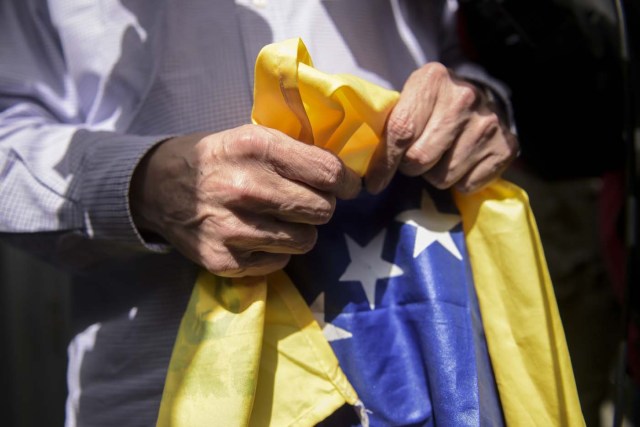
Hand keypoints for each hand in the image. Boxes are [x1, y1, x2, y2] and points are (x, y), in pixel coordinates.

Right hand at [130, 124, 360, 276]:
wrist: (156, 187)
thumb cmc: (215, 159)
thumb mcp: (250, 136)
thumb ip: (294, 150)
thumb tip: (345, 172)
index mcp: (256, 147)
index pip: (327, 172)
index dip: (346, 181)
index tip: (346, 186)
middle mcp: (245, 187)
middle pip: (323, 209)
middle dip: (321, 205)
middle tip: (305, 201)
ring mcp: (232, 228)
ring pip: (306, 240)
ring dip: (300, 230)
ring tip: (279, 219)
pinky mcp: (223, 260)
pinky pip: (280, 262)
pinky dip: (276, 251)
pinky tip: (257, 235)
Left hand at [365, 62, 518, 193]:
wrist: (485, 97)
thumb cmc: (434, 104)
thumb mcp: (410, 99)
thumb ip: (389, 123)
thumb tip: (364, 167)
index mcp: (432, 79)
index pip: (400, 132)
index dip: (384, 163)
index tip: (373, 183)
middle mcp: (463, 97)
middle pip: (419, 159)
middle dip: (411, 166)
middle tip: (417, 157)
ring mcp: (488, 123)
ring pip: (442, 177)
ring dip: (435, 175)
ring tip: (442, 155)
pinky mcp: (506, 147)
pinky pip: (467, 185)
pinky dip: (460, 181)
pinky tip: (463, 160)